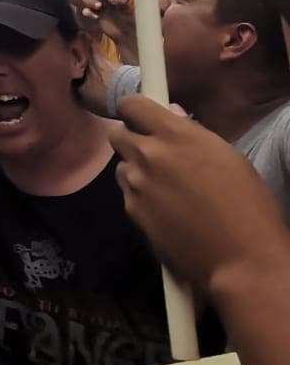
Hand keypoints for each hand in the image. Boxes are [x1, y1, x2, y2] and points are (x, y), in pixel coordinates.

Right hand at [81, 0, 137, 61]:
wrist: (128, 34)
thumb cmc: (131, 19)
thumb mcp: (129, 9)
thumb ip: (121, 2)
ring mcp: (98, 7)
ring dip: (90, 0)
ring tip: (98, 6)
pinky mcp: (95, 16)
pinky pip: (87, 12)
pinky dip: (88, 13)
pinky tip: (95, 16)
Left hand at [111, 95, 288, 296]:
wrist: (243, 259)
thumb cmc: (247, 205)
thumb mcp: (226, 157)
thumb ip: (190, 133)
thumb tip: (171, 115)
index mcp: (175, 135)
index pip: (131, 104)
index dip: (135, 111)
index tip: (142, 118)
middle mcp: (149, 154)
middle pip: (118, 134)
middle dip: (132, 140)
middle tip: (155, 154)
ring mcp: (136, 183)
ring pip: (121, 166)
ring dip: (136, 171)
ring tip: (167, 189)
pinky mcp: (131, 210)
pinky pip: (128, 194)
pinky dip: (141, 198)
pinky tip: (167, 212)